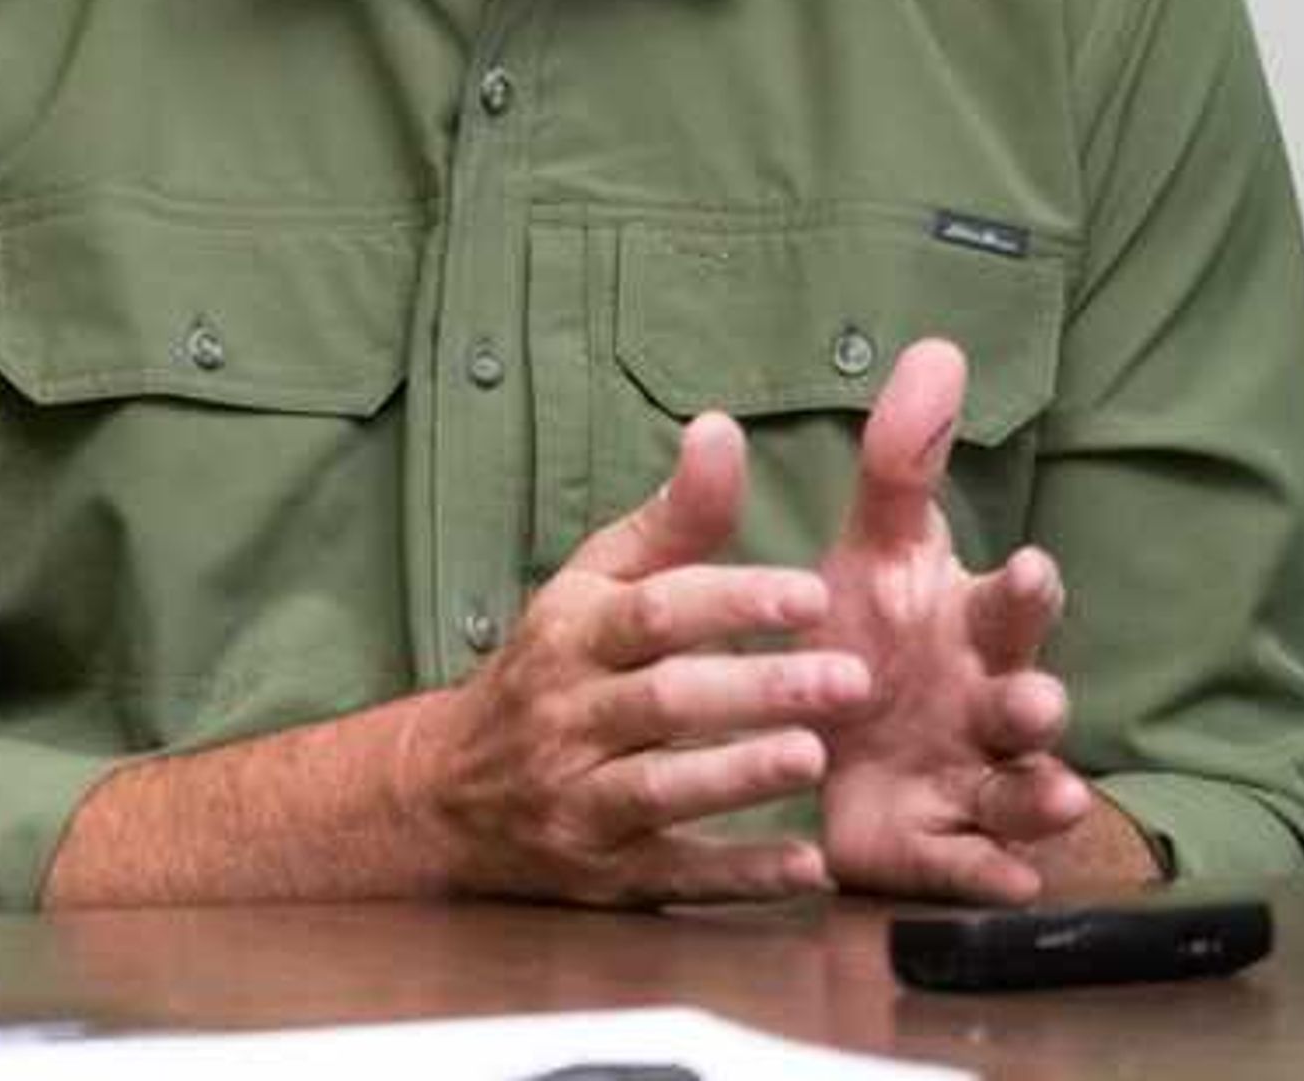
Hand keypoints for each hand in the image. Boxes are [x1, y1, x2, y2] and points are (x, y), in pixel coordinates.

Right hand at [401, 410, 874, 903]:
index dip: (731, 600)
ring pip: (659, 788)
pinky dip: (736, 875)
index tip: (811, 593)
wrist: (451, 787)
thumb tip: (723, 428)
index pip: (652, 612)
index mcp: (572, 633)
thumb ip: (674, 518)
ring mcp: (580, 799)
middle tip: (852, 679)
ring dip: (740, 775)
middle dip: (757, 689)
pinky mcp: (604, 872)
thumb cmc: (554, 665)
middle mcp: (569, 714)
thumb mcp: (595, 583)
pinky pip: (672, 876)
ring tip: (815, 756)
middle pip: (664, 700)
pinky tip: (804, 866)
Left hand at [811, 337, 1096, 900]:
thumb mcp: (877, 547)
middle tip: (1038, 697)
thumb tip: (937, 348)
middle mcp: (988, 702)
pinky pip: (975, 863)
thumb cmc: (875, 631)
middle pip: (1026, 698)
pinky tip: (1009, 877)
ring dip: (1037, 790)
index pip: (1010, 602)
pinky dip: (992, 870)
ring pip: (1020, 786)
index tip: (1031, 565)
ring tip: (1047, 790)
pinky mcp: (942, 847)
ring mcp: (973, 778)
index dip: (1025, 589)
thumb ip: (903, 460)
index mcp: (971, 626)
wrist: (841, 746)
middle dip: (1037, 697)